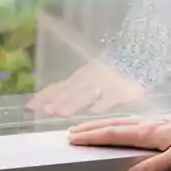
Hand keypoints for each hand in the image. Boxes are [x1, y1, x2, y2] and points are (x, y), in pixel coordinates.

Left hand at [26, 60, 146, 116]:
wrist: (140, 58)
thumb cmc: (111, 72)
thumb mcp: (86, 77)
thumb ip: (66, 89)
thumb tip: (39, 101)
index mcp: (81, 76)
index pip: (60, 87)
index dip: (46, 96)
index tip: (30, 107)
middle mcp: (91, 78)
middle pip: (72, 91)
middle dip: (58, 101)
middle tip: (44, 111)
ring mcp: (106, 83)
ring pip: (89, 93)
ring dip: (75, 102)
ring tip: (61, 113)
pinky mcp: (123, 89)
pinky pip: (113, 96)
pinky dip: (104, 102)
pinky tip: (95, 111)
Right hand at [69, 115, 170, 170]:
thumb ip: (153, 167)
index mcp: (150, 133)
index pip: (115, 135)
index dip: (93, 137)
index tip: (74, 138)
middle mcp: (150, 124)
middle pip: (115, 126)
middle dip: (92, 129)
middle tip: (72, 132)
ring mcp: (157, 121)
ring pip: (124, 122)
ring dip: (104, 125)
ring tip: (89, 127)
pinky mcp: (164, 122)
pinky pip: (134, 121)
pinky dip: (120, 123)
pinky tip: (121, 126)